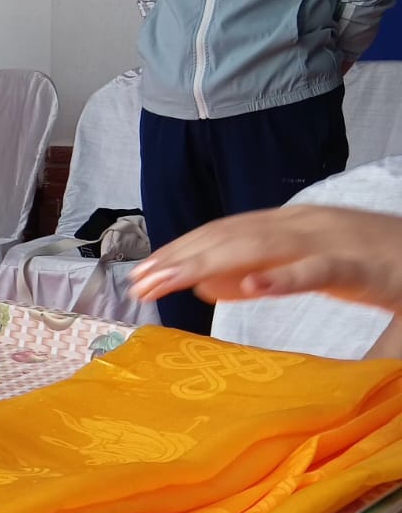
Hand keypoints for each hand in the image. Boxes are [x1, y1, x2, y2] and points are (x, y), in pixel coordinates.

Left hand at [130, 205, 401, 312]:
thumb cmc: (375, 267)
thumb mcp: (307, 271)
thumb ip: (259, 276)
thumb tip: (206, 287)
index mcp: (290, 225)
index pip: (222, 233)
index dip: (178, 250)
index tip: (140, 273)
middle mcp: (305, 224)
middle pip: (230, 236)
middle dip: (179, 258)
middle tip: (137, 283)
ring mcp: (334, 242)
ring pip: (262, 247)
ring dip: (208, 263)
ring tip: (168, 281)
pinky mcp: (364, 267)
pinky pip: (320, 270)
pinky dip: (285, 276)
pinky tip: (252, 287)